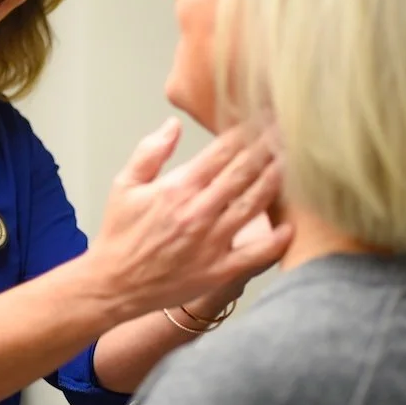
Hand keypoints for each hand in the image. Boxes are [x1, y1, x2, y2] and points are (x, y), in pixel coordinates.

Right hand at [85, 119, 291, 318]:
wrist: (113, 284)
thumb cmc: (119, 234)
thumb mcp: (125, 184)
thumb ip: (151, 151)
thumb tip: (174, 125)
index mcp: (178, 188)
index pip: (222, 152)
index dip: (247, 132)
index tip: (262, 120)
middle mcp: (198, 212)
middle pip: (244, 172)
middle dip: (268, 150)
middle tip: (287, 134)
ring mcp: (211, 242)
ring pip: (254, 205)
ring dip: (275, 182)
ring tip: (292, 165)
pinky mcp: (218, 271)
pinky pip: (256, 254)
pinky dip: (276, 240)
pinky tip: (290, 226)